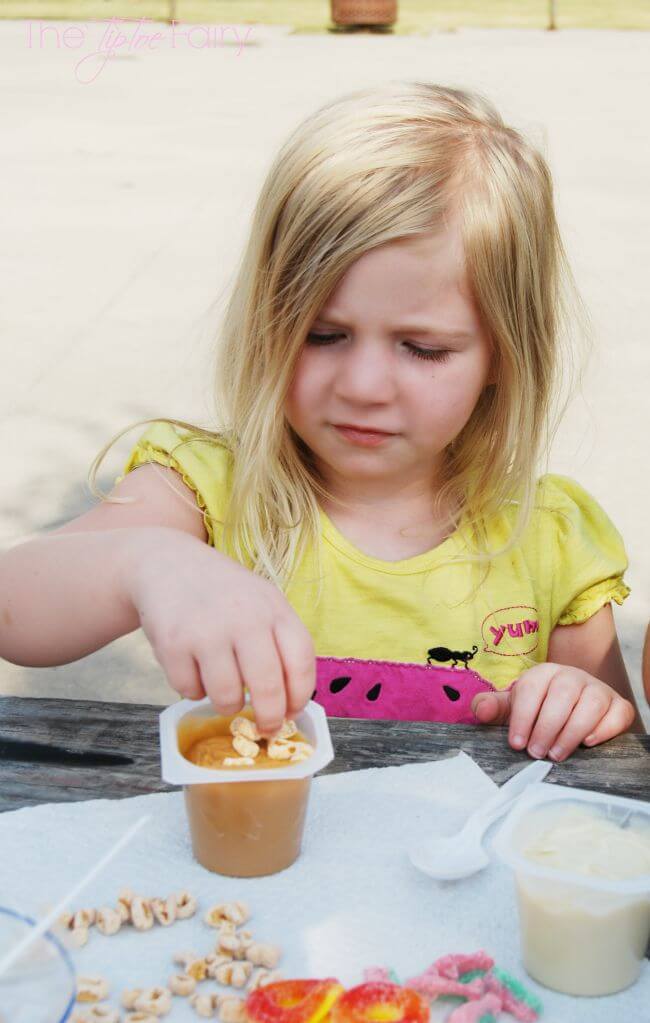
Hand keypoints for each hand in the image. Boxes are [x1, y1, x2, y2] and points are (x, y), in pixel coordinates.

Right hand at [123, 527, 315, 734]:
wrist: (168, 565)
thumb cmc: (224, 594)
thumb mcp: (262, 603)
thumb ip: (280, 644)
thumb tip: (289, 704)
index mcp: (274, 609)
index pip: (301, 663)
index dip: (300, 697)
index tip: (292, 713)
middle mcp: (244, 619)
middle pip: (268, 689)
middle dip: (269, 719)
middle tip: (265, 728)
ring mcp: (207, 631)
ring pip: (227, 698)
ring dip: (226, 703)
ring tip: (222, 685)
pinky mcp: (173, 643)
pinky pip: (190, 692)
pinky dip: (193, 689)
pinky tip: (193, 667)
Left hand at [470, 662, 636, 761]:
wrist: (574, 708)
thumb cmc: (538, 709)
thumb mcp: (514, 707)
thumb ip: (495, 707)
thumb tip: (481, 710)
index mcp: (543, 673)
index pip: (531, 689)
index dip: (522, 717)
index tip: (516, 743)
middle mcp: (572, 676)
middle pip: (562, 695)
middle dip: (546, 726)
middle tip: (536, 753)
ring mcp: (598, 689)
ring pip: (590, 704)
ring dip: (572, 731)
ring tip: (556, 754)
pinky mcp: (618, 705)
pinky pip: (617, 713)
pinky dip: (604, 728)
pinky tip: (588, 743)